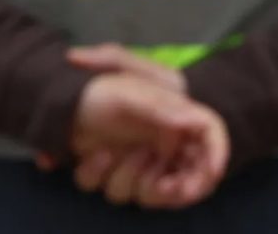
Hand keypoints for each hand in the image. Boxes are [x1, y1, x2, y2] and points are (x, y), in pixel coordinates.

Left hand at [42, 48, 228, 209]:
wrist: (59, 99)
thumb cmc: (100, 86)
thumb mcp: (134, 88)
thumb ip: (164, 106)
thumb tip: (194, 120)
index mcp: (175, 116)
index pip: (211, 133)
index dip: (218, 153)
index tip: (210, 174)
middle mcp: (163, 140)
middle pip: (186, 176)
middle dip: (174, 187)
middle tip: (162, 187)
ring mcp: (139, 159)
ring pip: (147, 191)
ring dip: (129, 177)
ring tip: (113, 153)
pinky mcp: (114, 172)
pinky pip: (116, 190)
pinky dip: (104, 177)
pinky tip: (97, 156)